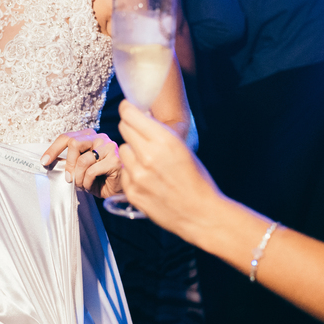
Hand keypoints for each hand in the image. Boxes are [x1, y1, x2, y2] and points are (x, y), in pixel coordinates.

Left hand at [41, 129, 120, 197]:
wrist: (119, 190)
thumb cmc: (100, 178)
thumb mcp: (80, 168)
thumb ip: (69, 161)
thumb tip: (50, 160)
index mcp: (90, 136)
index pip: (67, 137)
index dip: (53, 149)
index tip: (44, 161)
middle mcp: (100, 138)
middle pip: (74, 143)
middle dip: (68, 163)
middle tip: (68, 178)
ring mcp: (109, 147)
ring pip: (83, 159)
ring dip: (78, 177)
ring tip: (82, 184)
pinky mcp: (115, 160)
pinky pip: (92, 171)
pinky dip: (87, 182)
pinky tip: (91, 185)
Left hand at [117, 101, 222, 236]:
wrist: (201, 214)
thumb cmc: (197, 180)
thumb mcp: (183, 148)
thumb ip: (160, 133)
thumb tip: (141, 118)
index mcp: (164, 140)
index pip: (130, 114)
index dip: (128, 109)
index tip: (128, 109)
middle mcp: (147, 155)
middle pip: (123, 128)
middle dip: (131, 128)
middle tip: (140, 135)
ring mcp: (137, 175)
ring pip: (123, 150)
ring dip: (132, 152)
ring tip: (148, 162)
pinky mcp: (131, 191)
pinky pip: (124, 171)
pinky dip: (132, 172)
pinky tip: (148, 179)